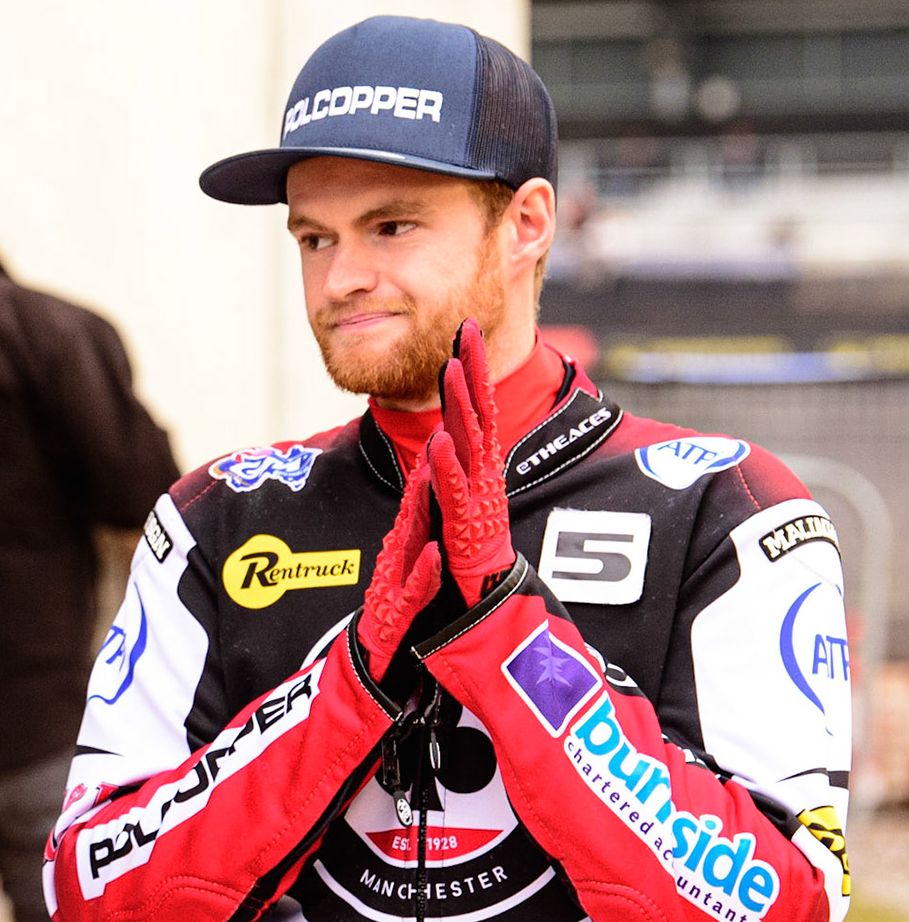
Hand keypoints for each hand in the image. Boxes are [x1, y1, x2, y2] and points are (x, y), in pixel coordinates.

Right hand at [356, 454, 442, 681]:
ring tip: (426, 483)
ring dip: (415, 513)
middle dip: (420, 481)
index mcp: (402, 551)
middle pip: (408, 516)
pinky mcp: (397, 609)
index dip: (426, 476)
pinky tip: (433, 555)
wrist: (374, 651)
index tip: (438, 442)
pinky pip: (414, 589)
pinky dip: (423, 572)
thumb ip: (415, 542)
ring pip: (407, 543)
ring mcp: (394, 582)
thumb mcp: (407, 570)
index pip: (414, 509)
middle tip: (432, 444)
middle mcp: (395, 560)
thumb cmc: (392, 610)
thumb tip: (426, 514)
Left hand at [430, 321, 514, 605]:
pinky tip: (439, 440)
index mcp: (476, 463)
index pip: (474, 406)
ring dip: (461, 404)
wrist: (481, 594)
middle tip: (469, 328)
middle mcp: (482, 472)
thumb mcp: (456, 492)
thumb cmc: (466, 544)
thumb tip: (446, 427)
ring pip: (470, 442)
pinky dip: (446, 466)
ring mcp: (478, 495)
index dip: (470, 368)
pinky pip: (454, 490)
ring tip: (451, 368)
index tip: (465, 330)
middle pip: (478, 411)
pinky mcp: (467, 524)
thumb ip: (453, 460)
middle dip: (473, 368)